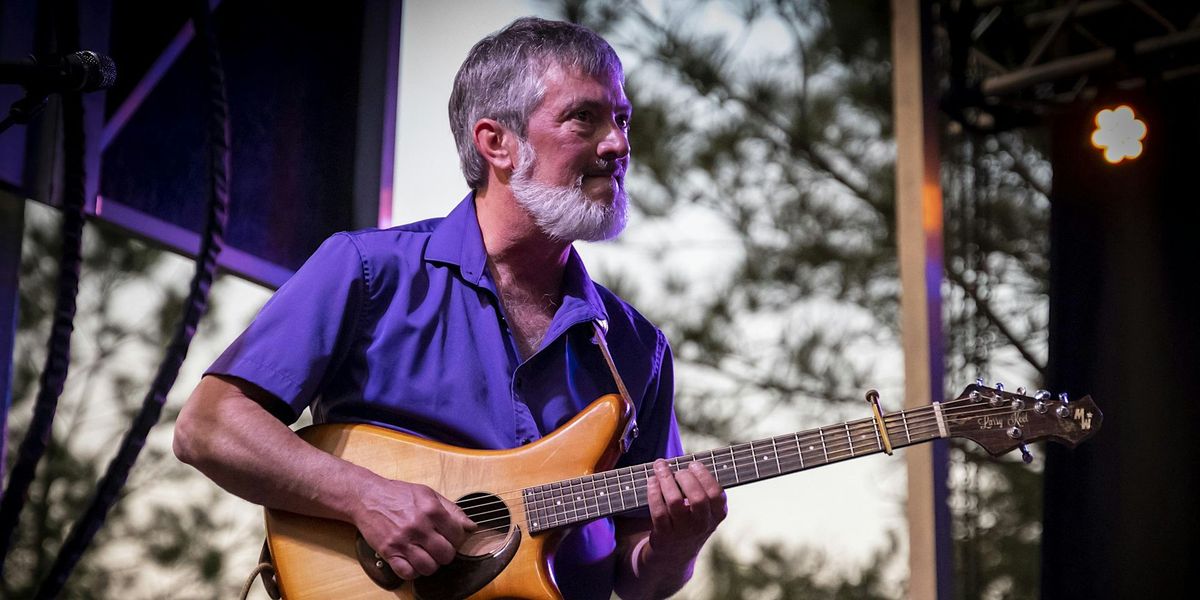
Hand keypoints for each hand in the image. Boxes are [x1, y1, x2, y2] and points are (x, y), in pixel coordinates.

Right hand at [353, 477, 476, 579]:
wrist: (367, 497)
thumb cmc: (398, 494)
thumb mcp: (427, 494)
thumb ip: (452, 510)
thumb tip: (471, 526)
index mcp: (431, 509)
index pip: (457, 535)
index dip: (457, 538)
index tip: (450, 537)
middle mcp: (418, 526)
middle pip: (445, 554)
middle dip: (446, 554)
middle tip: (439, 548)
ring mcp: (403, 540)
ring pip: (429, 567)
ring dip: (431, 565)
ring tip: (427, 556)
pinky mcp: (389, 551)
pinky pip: (407, 573)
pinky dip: (413, 572)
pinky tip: (413, 562)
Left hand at [643, 459, 726, 568]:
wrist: (674, 554)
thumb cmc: (690, 521)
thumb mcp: (705, 510)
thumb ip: (702, 488)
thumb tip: (686, 460)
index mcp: (717, 515)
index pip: (717, 494)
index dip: (704, 476)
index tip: (693, 464)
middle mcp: (702, 525)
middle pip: (697, 497)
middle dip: (684, 477)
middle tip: (676, 470)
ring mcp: (683, 532)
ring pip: (675, 501)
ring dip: (666, 480)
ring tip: (660, 467)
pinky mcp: (664, 535)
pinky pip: (658, 510)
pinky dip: (653, 492)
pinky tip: (652, 481)